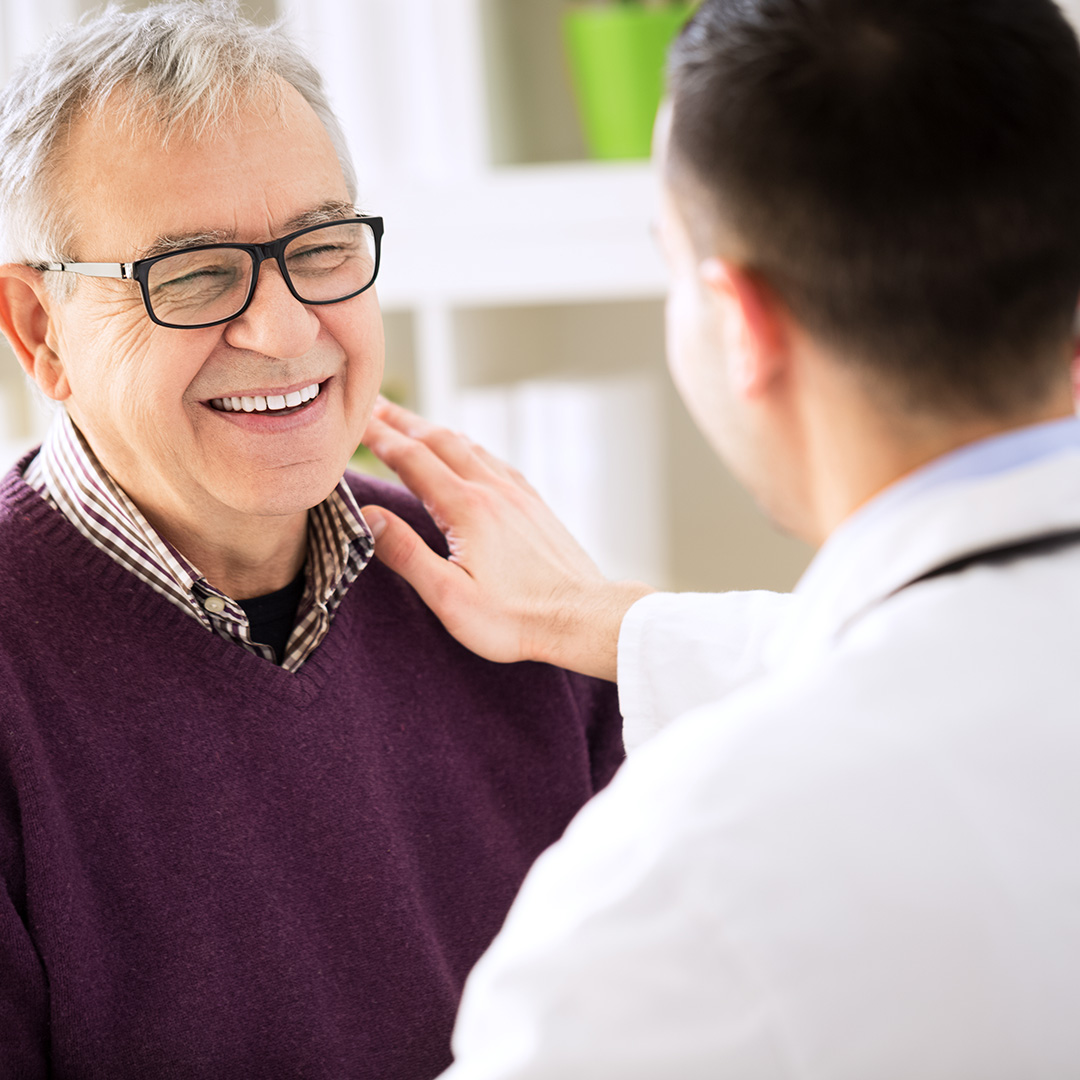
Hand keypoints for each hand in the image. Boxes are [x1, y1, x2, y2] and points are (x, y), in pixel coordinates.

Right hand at [359, 398, 653, 679]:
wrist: (582, 617)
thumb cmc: (515, 619)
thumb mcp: (449, 597)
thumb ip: (406, 553)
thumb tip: (368, 516)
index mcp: (466, 508)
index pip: (410, 458)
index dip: (378, 437)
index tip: (353, 420)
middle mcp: (492, 489)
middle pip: (438, 440)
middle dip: (402, 421)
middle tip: (372, 406)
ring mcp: (517, 493)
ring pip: (468, 446)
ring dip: (434, 430)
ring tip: (411, 423)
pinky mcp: (534, 504)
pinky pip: (494, 461)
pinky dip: (468, 447)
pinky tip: (467, 452)